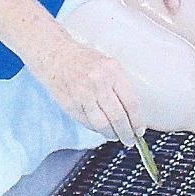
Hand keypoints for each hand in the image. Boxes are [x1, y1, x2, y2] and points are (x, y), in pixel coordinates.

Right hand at [28, 30, 144, 144]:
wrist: (55, 54)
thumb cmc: (84, 60)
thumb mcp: (108, 65)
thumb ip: (120, 86)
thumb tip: (133, 114)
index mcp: (112, 71)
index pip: (131, 103)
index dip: (137, 121)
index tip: (140, 130)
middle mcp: (98, 82)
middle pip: (117, 117)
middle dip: (126, 133)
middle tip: (130, 140)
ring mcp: (82, 94)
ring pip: (102, 124)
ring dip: (111, 134)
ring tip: (115, 136)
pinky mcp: (70, 104)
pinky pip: (87, 123)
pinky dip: (96, 129)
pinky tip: (101, 129)